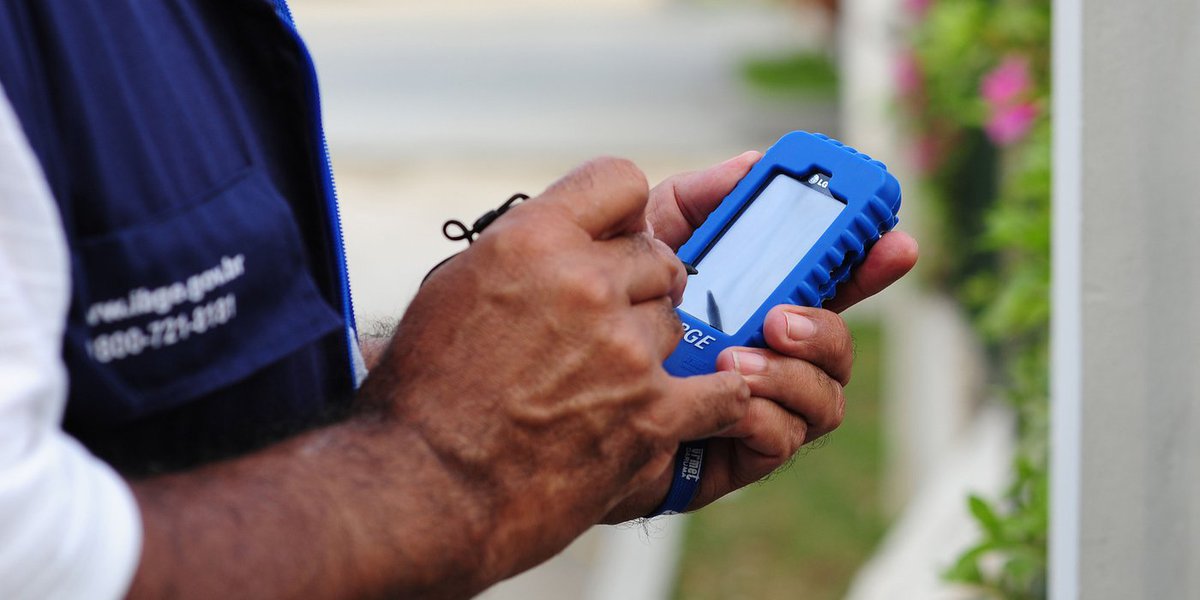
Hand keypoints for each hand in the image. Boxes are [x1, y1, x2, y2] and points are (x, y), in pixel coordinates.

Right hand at [364, 157, 749, 584]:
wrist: (424, 489)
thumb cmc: (424, 394)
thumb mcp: (455, 288)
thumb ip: (521, 249)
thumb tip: (563, 230)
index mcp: (531, 238)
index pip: (620, 180)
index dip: (622, 213)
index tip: (614, 240)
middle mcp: (584, 281)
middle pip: (657, 256)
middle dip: (637, 287)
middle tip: (606, 326)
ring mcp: (624, 347)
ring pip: (674, 321)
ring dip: (651, 348)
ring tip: (604, 384)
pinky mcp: (652, 412)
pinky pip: (721, 390)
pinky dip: (716, 398)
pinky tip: (702, 401)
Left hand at [605, 152, 918, 519]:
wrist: (552, 388)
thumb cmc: (602, 313)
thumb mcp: (644, 244)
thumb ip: (696, 202)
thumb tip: (750, 162)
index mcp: (759, 302)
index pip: (831, 280)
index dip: (870, 260)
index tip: (894, 240)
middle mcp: (771, 355)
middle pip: (839, 342)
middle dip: (831, 325)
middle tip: (783, 314)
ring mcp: (761, 405)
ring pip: (825, 396)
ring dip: (792, 373)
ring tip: (736, 357)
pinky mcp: (738, 452)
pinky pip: (783, 437)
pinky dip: (762, 412)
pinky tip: (724, 396)